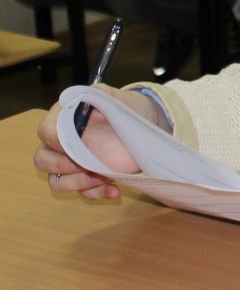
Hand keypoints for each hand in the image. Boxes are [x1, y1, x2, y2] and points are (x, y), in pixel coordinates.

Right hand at [32, 84, 163, 199]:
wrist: (146, 123)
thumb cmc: (127, 107)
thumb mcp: (118, 98)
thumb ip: (102, 95)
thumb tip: (89, 95)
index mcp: (64, 119)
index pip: (46, 131)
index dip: (54, 141)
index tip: (69, 147)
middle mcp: (63, 143)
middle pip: (43, 160)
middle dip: (62, 166)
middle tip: (87, 166)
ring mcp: (74, 162)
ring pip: (57, 182)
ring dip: (78, 183)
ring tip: (105, 178)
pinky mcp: (88, 177)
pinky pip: (82, 193)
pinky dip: (97, 194)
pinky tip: (115, 189)